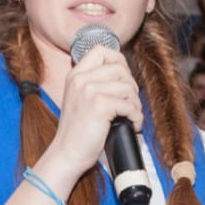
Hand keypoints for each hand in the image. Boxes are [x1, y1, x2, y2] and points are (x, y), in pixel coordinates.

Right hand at [41, 45, 142, 182]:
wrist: (67, 153)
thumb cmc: (77, 131)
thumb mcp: (80, 99)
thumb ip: (94, 83)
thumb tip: (124, 74)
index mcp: (75, 75)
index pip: (102, 50)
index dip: (119, 61)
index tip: (123, 79)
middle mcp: (80, 79)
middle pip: (120, 68)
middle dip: (131, 87)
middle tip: (130, 103)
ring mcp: (89, 91)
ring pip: (128, 87)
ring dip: (136, 104)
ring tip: (131, 116)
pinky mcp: (99, 106)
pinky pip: (129, 105)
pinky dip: (136, 117)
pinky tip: (132, 125)